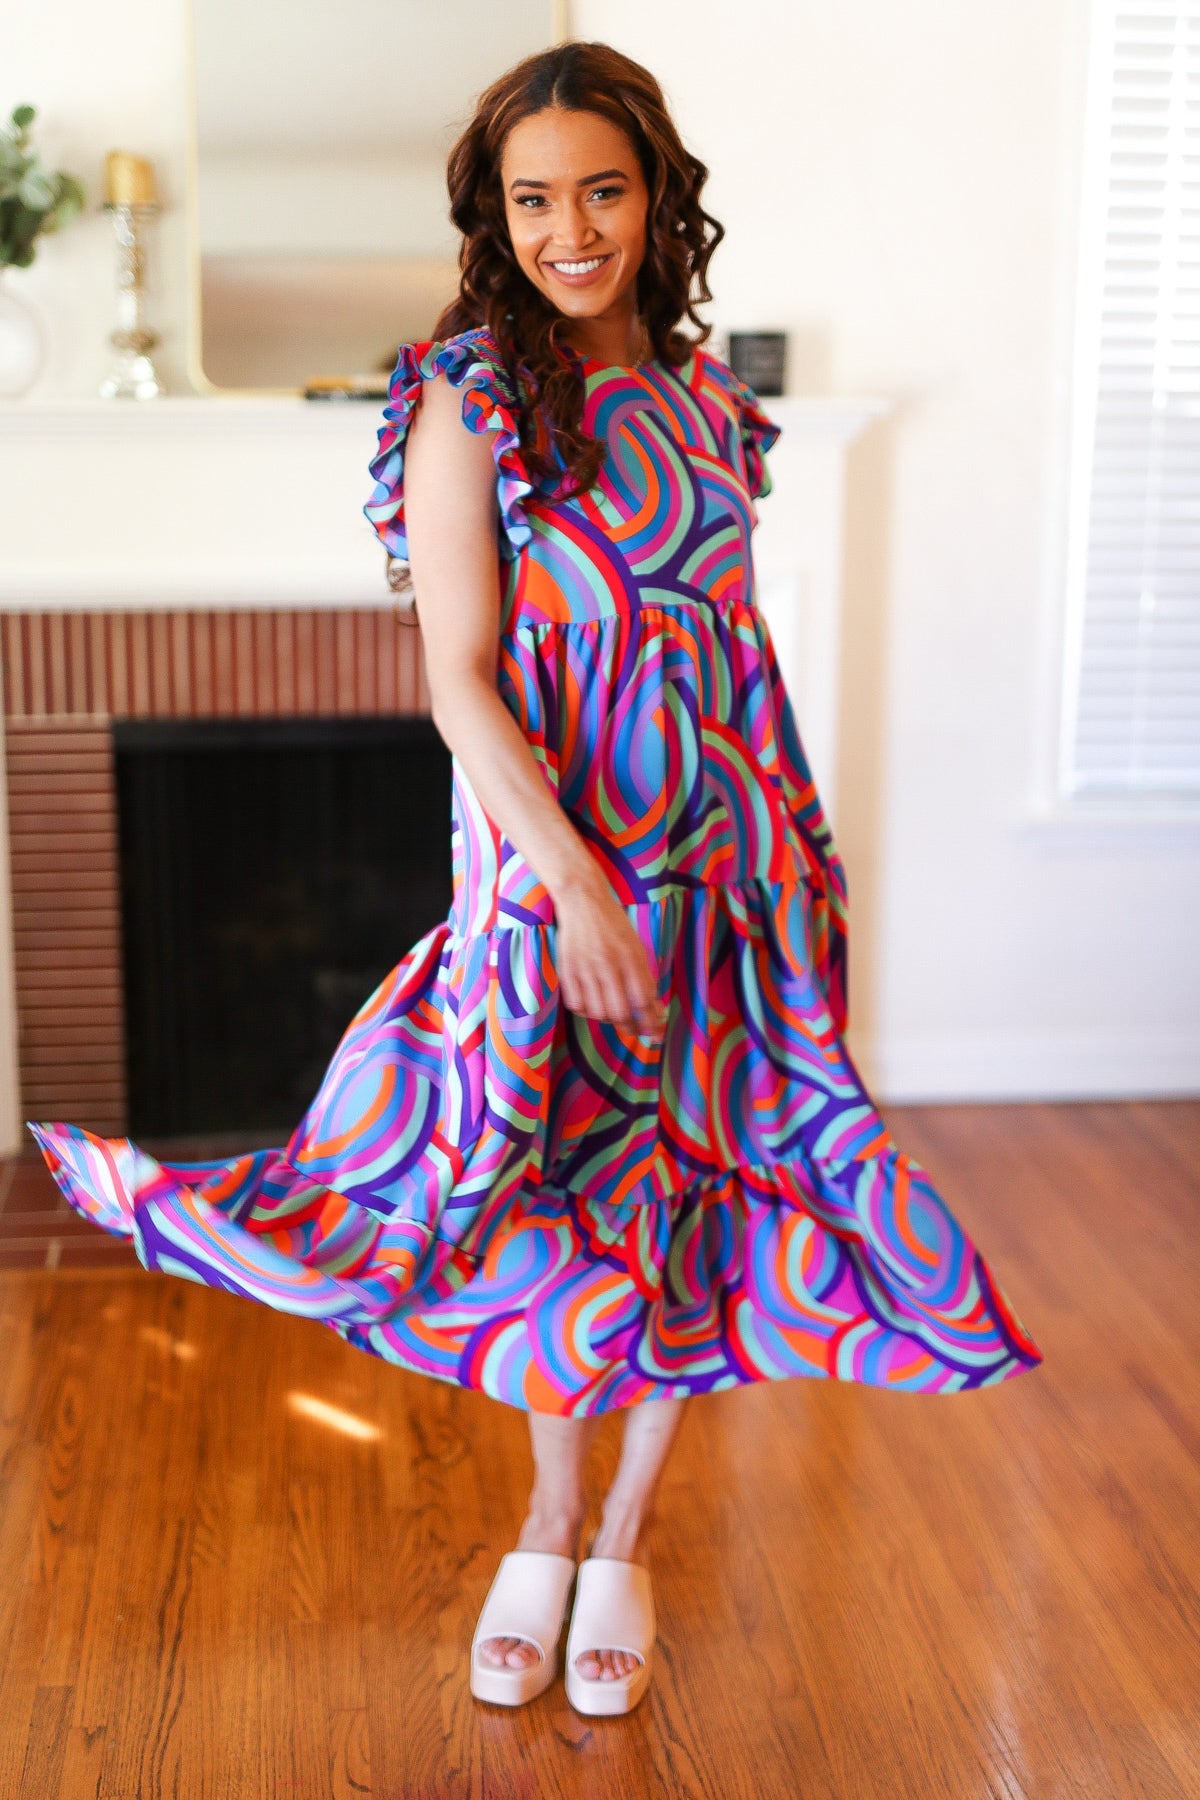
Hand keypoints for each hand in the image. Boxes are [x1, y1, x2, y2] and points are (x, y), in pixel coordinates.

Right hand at [553, 876, 668, 1037]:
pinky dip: (587, 1011)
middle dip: (631, 1027)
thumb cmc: (614, 924)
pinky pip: (576, 1004)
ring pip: (597, 1012)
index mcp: (630, 957)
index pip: (643, 1000)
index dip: (651, 1021)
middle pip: (620, 1012)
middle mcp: (608, 964)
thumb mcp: (636, 946)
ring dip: (609, 1020)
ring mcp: (585, 968)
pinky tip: (594, 1005)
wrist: (583, 901)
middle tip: (635, 1030)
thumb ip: (644, 976)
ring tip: (614, 1015)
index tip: (655, 1032)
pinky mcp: (566, 969)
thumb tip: (653, 1008)